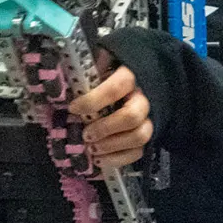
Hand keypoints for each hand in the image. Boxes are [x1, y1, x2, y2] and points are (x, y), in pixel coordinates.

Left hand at [66, 51, 153, 170]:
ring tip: (91, 149)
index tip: (73, 108)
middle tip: (86, 134)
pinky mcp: (147, 137)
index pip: (117, 87)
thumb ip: (92, 67)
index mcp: (132, 76)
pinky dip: (117, 159)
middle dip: (106, 128)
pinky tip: (98, 159)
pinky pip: (138, 152)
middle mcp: (144, 98)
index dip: (94, 100)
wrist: (137, 84)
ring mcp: (149, 119)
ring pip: (139, 137)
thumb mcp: (103, 63)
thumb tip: (74, 75)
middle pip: (132, 117)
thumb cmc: (112, 73)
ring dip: (112, 146)